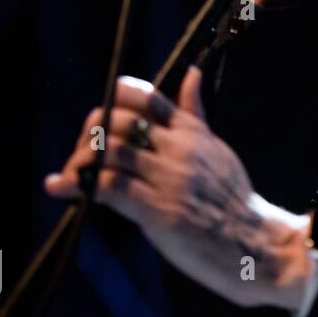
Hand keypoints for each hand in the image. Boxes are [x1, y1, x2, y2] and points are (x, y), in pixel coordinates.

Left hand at [44, 66, 311, 311]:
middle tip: (83, 155)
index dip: (112, 100)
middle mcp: (179, 148)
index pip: (144, 95)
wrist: (253, 242)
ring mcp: (169, 178)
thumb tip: (191, 73)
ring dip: (81, 162)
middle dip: (89, 135)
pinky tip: (64, 189)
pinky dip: (80, 185)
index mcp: (192, 131)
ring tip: (72, 175)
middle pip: (118, 120)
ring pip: (109, 151)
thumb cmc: (231, 197)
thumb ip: (194, 114)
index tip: (101, 122)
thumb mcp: (216, 148)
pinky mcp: (158, 209)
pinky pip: (109, 186)